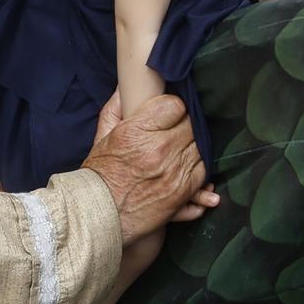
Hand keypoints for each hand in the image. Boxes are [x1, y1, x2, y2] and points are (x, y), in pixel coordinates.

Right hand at [83, 92, 215, 242]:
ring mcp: (174, 172)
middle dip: (183, 127)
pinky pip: (204, 170)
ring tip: (178, 151)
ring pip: (201, 146)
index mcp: (137, 131)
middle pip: (190, 125)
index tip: (167, 114)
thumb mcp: (102, 136)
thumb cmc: (99, 175)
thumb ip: (116, 108)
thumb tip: (125, 87)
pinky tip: (187, 166)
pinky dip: (198, 167)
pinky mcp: (183, 192)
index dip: (172, 108)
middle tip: (173, 133)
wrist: (99, 216)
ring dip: (192, 146)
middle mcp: (159, 150)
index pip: (175, 105)